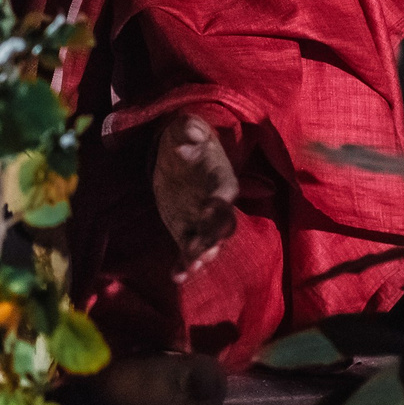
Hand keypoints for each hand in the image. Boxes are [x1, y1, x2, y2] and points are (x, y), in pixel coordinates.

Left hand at [152, 114, 238, 276]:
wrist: (179, 153)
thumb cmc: (187, 138)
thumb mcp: (186, 128)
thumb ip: (190, 130)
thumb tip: (190, 133)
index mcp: (221, 178)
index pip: (226, 192)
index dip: (221, 201)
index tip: (211, 207)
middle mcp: (217, 204)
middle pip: (222, 225)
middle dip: (213, 237)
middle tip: (203, 250)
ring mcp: (202, 221)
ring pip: (208, 242)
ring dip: (201, 255)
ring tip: (190, 267)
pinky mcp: (186, 231)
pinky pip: (188, 250)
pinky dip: (184, 264)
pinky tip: (176, 276)